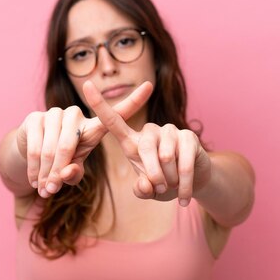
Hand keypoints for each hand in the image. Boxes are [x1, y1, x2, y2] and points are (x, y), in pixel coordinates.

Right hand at [16, 81, 152, 197]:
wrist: (29, 151)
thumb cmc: (60, 161)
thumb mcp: (72, 170)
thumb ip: (74, 174)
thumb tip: (66, 173)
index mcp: (93, 127)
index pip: (116, 114)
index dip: (133, 101)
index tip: (150, 86)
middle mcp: (75, 115)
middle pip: (69, 146)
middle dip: (59, 172)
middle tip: (53, 190)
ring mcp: (53, 114)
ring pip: (50, 150)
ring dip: (45, 174)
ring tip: (44, 189)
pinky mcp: (34, 118)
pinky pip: (35, 148)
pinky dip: (34, 169)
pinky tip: (34, 180)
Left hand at [83, 80, 211, 205]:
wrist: (192, 182)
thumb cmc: (164, 184)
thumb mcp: (148, 190)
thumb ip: (141, 190)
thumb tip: (144, 185)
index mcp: (132, 142)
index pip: (112, 120)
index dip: (99, 104)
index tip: (87, 84)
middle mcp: (149, 131)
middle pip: (145, 148)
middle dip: (153, 174)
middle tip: (160, 188)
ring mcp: (170, 131)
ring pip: (166, 156)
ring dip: (170, 179)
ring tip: (173, 185)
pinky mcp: (189, 136)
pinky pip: (184, 161)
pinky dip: (184, 183)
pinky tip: (185, 195)